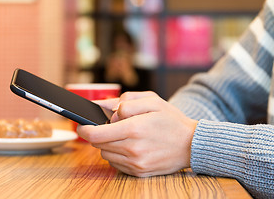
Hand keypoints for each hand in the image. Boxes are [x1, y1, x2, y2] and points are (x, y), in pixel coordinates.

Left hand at [78, 91, 197, 176]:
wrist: (192, 144)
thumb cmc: (172, 120)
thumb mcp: (152, 101)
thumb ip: (125, 101)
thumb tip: (103, 108)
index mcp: (134, 129)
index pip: (96, 134)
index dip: (84, 129)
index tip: (81, 125)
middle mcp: (133, 149)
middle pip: (99, 144)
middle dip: (100, 134)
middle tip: (111, 126)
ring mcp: (136, 163)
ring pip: (106, 154)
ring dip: (109, 144)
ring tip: (125, 136)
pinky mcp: (139, 172)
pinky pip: (116, 164)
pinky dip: (118, 155)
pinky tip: (131, 146)